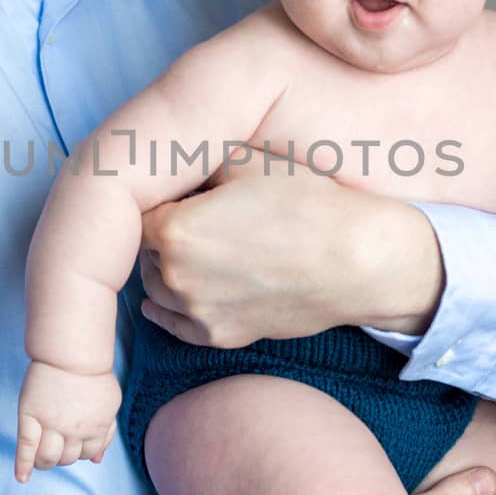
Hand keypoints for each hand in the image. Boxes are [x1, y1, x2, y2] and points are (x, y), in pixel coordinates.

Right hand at [15, 360, 120, 483]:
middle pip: (67, 459)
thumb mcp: (109, 404)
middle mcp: (74, 431)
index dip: (80, 450)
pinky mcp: (31, 418)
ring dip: (46, 461)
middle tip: (57, 440)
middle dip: (63, 454)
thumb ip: (106, 431)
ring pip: (48, 458)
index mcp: (96, 428)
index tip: (73, 441)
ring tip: (42, 455)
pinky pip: (26, 449)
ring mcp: (52, 425)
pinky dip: (23, 466)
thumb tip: (97, 459)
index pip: (87, 454)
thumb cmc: (91, 375)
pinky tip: (21, 478)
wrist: (70, 352)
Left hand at [140, 152, 443, 346]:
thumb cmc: (307, 203)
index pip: (139, 210)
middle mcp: (176, 276)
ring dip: (165, 267)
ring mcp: (197, 312)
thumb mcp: (248, 159)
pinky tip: (170, 296)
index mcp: (174, 229)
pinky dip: (169, 308)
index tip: (181, 191)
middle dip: (161, 232)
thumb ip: (199, 160)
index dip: (161, 198)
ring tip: (199, 248)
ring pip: (155, 287)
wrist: (356, 260)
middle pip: (144, 249)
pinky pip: (173, 325)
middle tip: (199, 216)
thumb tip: (170, 158)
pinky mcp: (221, 336)